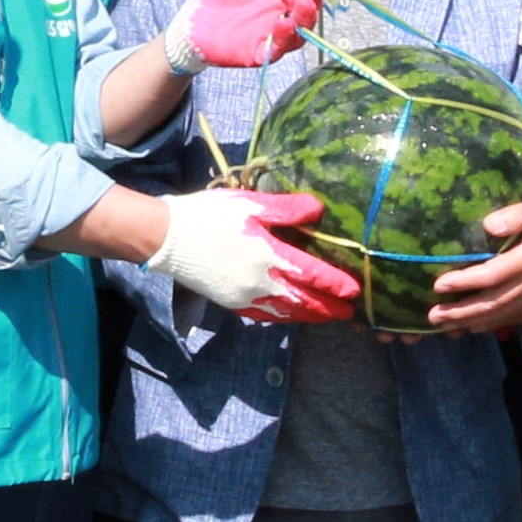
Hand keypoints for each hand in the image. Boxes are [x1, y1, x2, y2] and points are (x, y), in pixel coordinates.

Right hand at [151, 187, 360, 320]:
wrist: (167, 238)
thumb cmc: (209, 216)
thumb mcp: (250, 204)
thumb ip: (286, 209)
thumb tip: (318, 211)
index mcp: (268, 256)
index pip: (312, 274)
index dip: (335, 284)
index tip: (355, 290)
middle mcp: (260, 283)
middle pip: (304, 301)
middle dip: (328, 308)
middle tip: (349, 312)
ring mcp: (245, 297)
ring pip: (286, 312)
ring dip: (309, 316)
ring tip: (326, 316)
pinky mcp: (231, 303)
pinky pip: (265, 315)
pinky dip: (283, 318)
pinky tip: (290, 315)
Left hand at [164, 0, 325, 76]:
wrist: (190, 23)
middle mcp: (282, 15)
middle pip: (311, 10)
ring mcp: (271, 35)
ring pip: (300, 34)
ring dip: (304, 19)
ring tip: (301, 8)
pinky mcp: (258, 52)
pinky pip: (277, 50)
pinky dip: (284, 39)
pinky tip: (283, 25)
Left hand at [427, 190, 521, 334]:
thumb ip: (518, 215)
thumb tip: (487, 225)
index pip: (491, 276)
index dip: (464, 283)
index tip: (438, 286)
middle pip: (493, 303)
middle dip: (460, 312)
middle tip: (432, 317)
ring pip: (503, 315)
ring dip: (473, 322)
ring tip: (447, 327)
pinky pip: (517, 318)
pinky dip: (495, 324)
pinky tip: (477, 326)